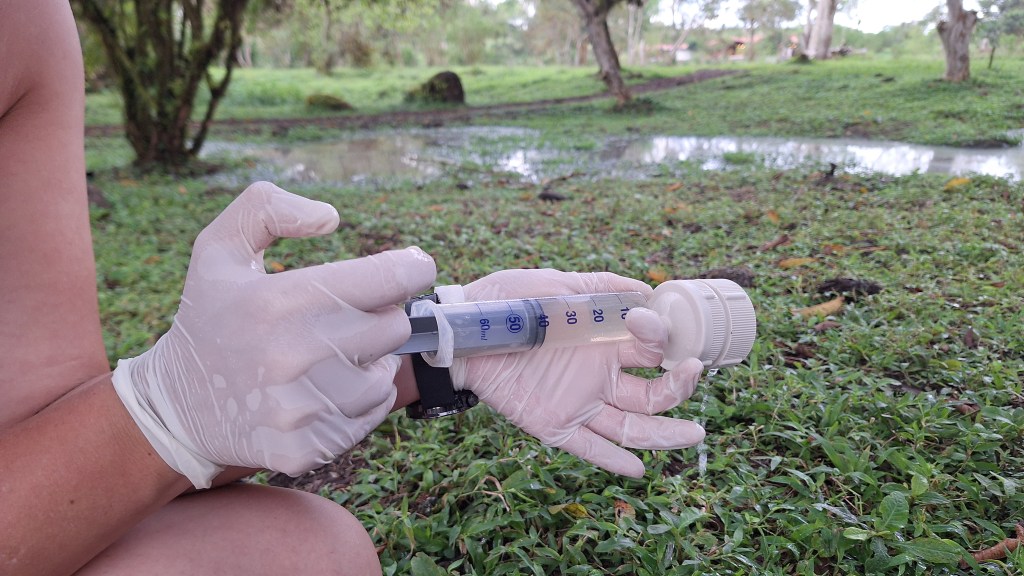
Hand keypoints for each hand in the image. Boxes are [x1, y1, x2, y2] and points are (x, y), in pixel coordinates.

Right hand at [112, 182, 435, 486]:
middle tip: (353, 316)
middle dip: (383, 315)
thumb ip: (268, 208)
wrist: (176, 407)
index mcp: (277, 301)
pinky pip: (371, 415)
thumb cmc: (210, 317)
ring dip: (371, 361)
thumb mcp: (218, 247)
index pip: (386, 279)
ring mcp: (298, 410)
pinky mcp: (305, 449)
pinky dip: (361, 401)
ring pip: (385, 375)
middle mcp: (290, 357)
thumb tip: (331, 218)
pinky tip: (329, 388)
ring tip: (335, 355)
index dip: (412, 268)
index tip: (414, 266)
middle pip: (394, 327)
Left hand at [451, 269, 705, 477]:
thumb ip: (602, 287)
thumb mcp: (557, 285)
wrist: (462, 329)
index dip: (662, 337)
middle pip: (653, 393)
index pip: (652, 348)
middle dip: (678, 387)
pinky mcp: (554, 424)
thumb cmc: (507, 302)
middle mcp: (600, 375)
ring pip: (632, 426)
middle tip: (693, 372)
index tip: (652, 323)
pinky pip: (588, 448)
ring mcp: (579, 402)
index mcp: (606, 340)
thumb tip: (649, 291)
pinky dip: (613, 461)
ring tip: (694, 435)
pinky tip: (638, 470)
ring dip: (664, 432)